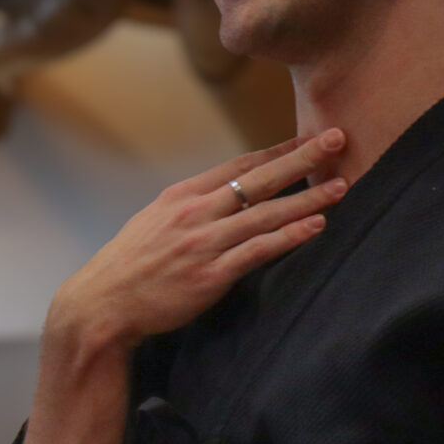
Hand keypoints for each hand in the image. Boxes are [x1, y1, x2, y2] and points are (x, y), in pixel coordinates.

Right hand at [43, 130, 347, 358]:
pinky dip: (288, 237)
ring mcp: (203, 243)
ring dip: (307, 198)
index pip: (239, 166)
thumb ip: (189, 208)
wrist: (103, 305)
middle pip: (258, 180)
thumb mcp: (153, 223)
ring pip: (265, 214)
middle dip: (302, 159)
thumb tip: (221, 198)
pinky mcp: (210, 275)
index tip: (308, 139)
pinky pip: (257, 251)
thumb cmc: (128, 267)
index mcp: (182, 196)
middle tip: (336, 140)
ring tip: (341, 186)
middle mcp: (195, 213)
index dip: (278, 151)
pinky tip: (316, 227)